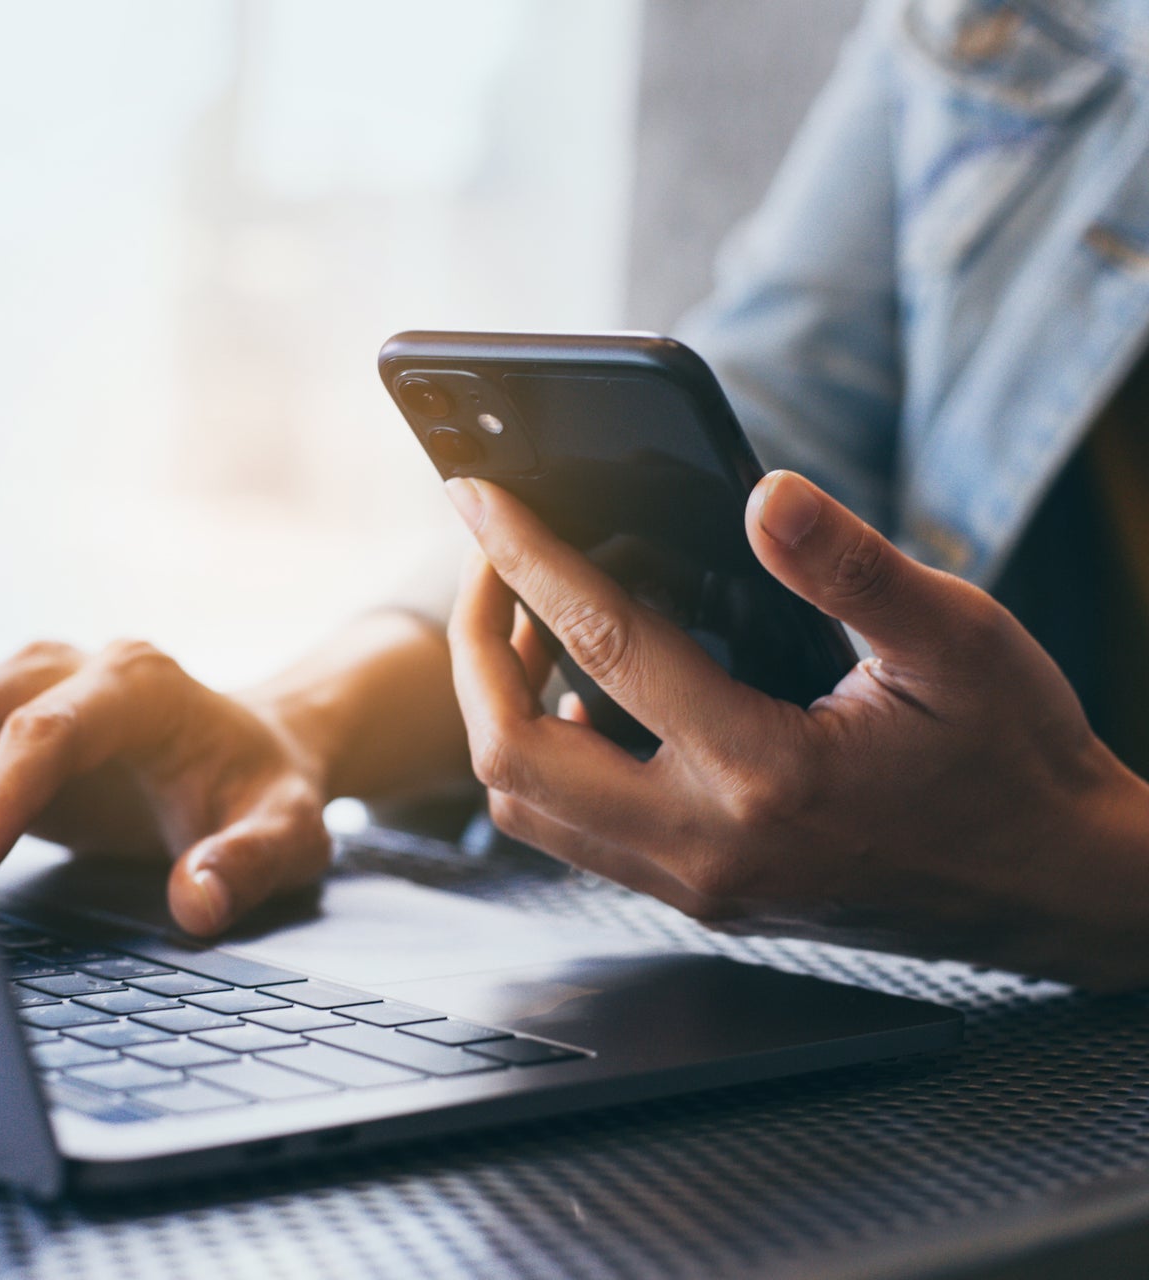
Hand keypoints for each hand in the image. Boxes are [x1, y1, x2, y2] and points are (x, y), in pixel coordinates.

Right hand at [0, 640, 330, 935]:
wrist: (257, 752)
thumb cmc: (266, 788)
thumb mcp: (289, 830)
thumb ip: (250, 863)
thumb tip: (197, 901)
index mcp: (142, 686)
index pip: (51, 730)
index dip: (1, 790)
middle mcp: (76, 672)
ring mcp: (32, 693)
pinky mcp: (4, 729)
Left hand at [445, 471, 1148, 988]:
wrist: (1049, 885)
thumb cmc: (1014, 761)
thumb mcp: (960, 644)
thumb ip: (853, 569)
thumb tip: (766, 495)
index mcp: (766, 773)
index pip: (604, 645)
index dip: (529, 557)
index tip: (479, 496)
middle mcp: (708, 846)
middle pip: (514, 753)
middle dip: (473, 649)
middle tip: (491, 565)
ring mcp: (695, 884)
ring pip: (528, 806)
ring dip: (501, 710)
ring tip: (527, 626)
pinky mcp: (701, 895)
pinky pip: (574, 833)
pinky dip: (547, 761)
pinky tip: (583, 703)